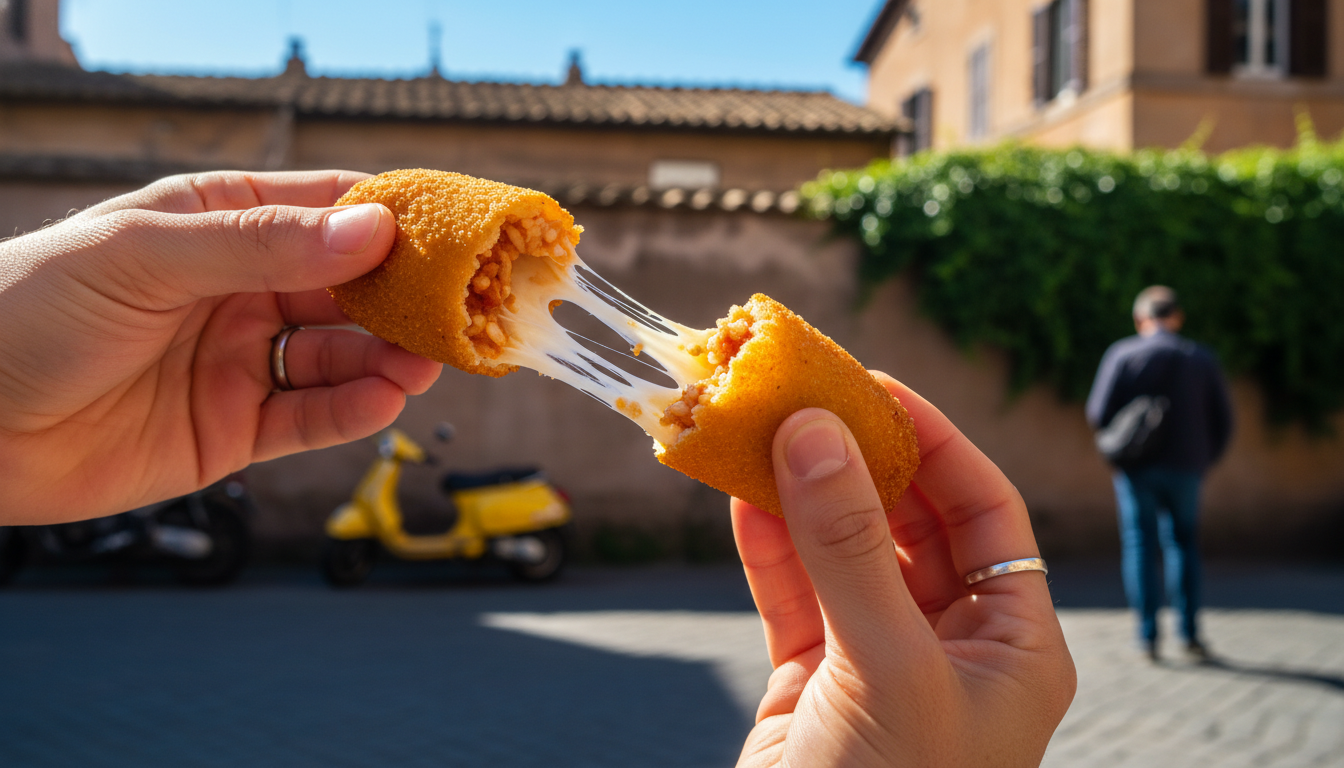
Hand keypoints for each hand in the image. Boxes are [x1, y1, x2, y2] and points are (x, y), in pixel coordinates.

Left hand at [0, 171, 441, 523]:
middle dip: (406, 297)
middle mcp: (239, 289)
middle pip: (348, 287)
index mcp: (219, 224)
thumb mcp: (147, 256)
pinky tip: (383, 399)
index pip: (328, 209)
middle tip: (462, 308)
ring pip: (340, 355)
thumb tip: (371, 232)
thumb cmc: (29, 309)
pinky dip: (351, 411)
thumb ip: (262, 245)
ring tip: (428, 361)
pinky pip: (309, 417)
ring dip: (389, 357)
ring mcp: (239, 360)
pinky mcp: (233, 429)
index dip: (396, 219)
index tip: (458, 231)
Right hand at [733, 372, 1075, 766]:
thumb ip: (849, 549)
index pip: (983, 509)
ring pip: (837, 550)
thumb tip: (816, 433)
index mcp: (1011, 644)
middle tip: (800, 395)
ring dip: (797, 492)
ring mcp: (874, 659)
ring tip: (756, 428)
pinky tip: (737, 493)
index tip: (871, 385)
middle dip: (854, 458)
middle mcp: (949, 643)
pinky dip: (762, 543)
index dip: (930, 441)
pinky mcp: (808, 679)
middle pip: (904, 520)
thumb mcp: (887, 668)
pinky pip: (788, 593)